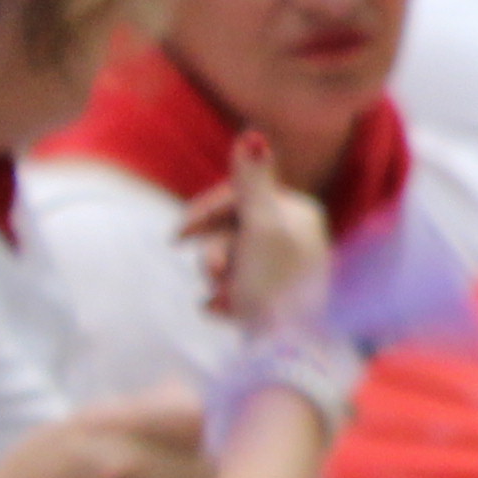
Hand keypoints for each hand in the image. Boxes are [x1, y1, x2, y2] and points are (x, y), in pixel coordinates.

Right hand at [185, 140, 334, 332]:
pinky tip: (222, 311)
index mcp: (299, 212)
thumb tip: (253, 130)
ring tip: (223, 296)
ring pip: (232, 262)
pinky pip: (237, 292)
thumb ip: (253, 181)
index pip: (242, 197)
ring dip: (220, 278)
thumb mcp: (262, 225)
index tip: (178, 235)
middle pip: (234, 231)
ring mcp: (285, 270)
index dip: (206, 213)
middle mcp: (296, 237)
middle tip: (212, 272)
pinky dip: (226, 300)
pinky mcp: (274, 302)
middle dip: (214, 252)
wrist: (290, 346)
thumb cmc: (276, 282)